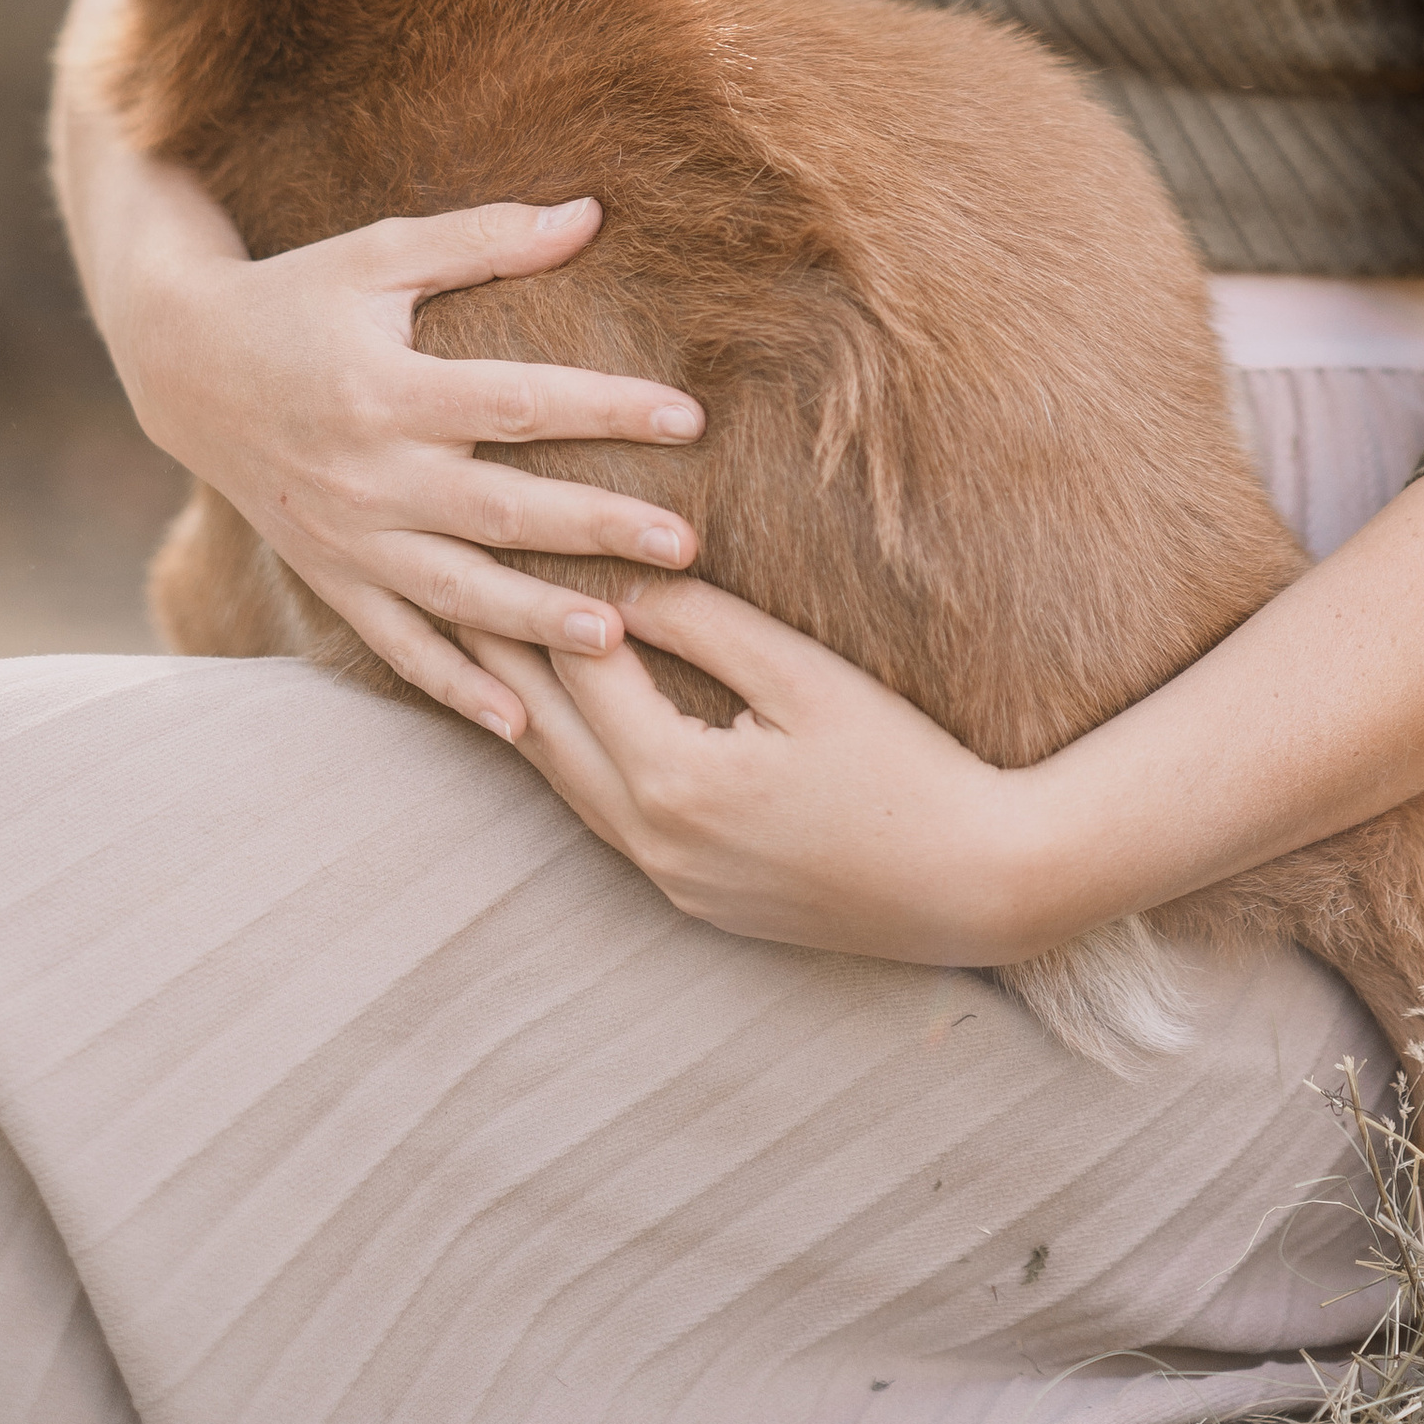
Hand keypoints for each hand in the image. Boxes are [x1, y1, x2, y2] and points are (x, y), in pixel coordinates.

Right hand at [100, 179, 708, 742]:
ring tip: (617, 638)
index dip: (606, 409)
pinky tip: (520, 723)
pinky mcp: (331, 577)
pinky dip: (454, 686)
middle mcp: (370, 475)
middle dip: (597, 529)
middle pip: (502, 510)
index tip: (689, 418)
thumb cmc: (298, 294)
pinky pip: (397, 644)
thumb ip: (485, 238)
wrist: (184, 366)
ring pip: (457, 594)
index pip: (518, 404)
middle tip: (685, 545)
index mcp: (390, 391)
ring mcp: (348, 538)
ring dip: (537, 622)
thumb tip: (592, 215)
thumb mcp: (381, 254)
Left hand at [488, 569, 1031, 966]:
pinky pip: (606, 818)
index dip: (540, 590)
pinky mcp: (694, 897)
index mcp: (673, 781)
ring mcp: (670, 879)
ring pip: (566, 783)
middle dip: (498, 652)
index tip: (500, 526)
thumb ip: (706, 625)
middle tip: (446, 576)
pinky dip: (573, 760)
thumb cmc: (903, 767)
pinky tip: (564, 723)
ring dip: (526, 711)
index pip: (579, 667)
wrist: (977, 883)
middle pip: (547, 731)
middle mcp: (652, 842)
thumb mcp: (805, 679)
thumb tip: (625, 577)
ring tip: (481, 642)